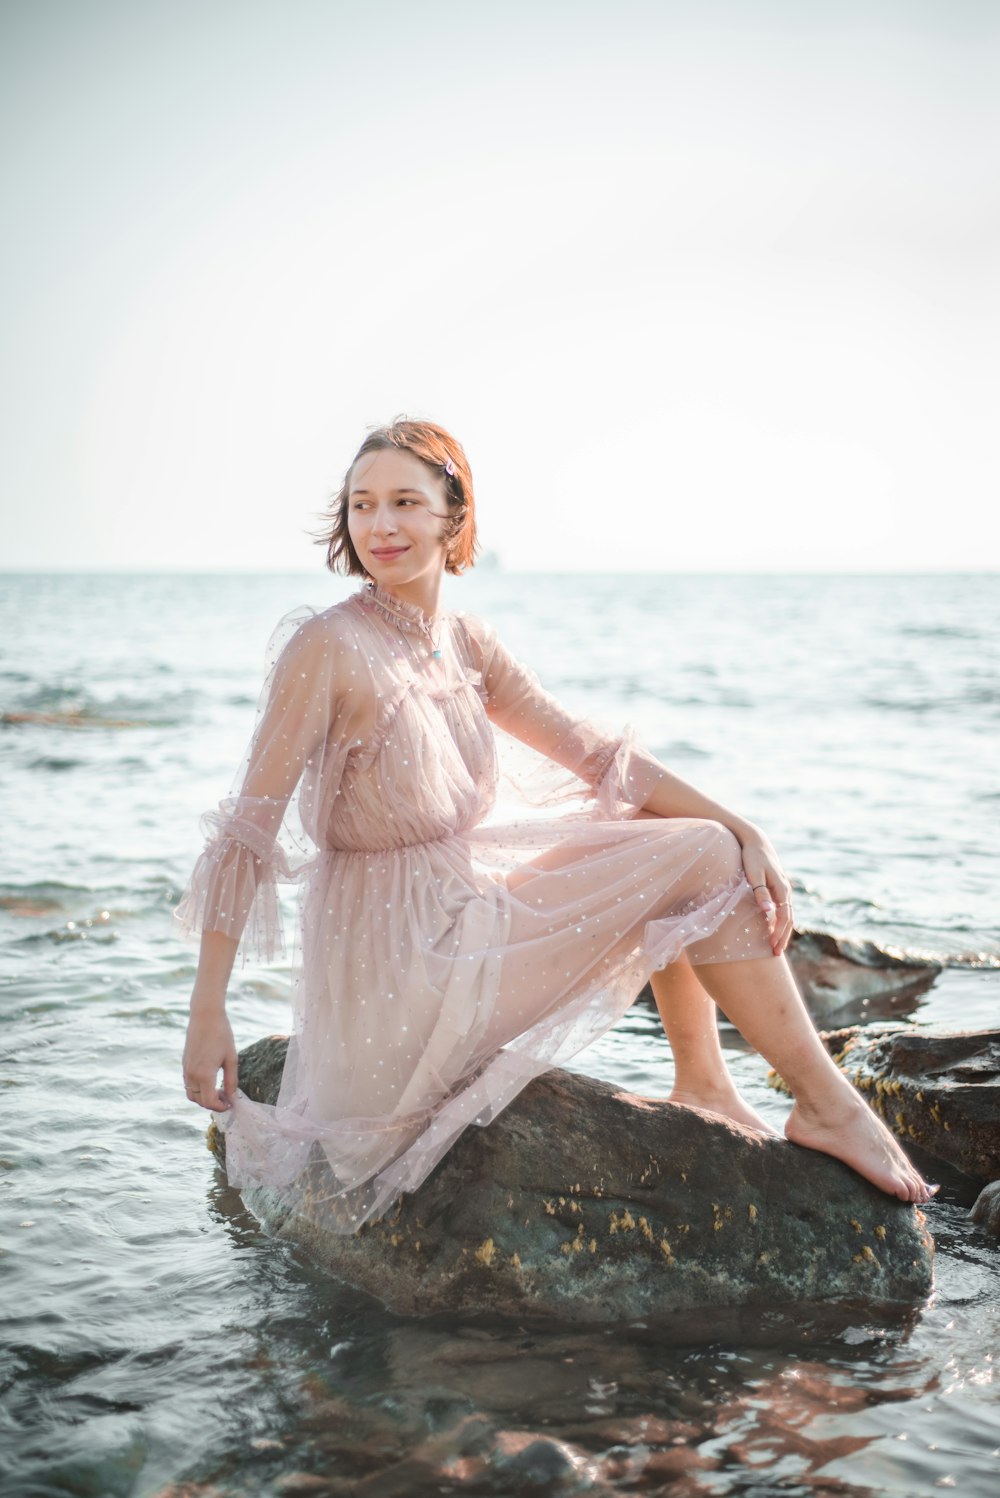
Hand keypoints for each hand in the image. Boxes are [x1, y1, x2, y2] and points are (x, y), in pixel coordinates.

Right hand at [182, 1004, 236, 1110]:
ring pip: (191, 1094)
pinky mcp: (184, 1063)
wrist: (205, 1015)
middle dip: (213, 1104)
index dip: (221, 1107)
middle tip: (227, 1099)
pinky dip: (198, 1088)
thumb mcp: (231, 1058)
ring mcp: (185, 1069)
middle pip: (199, 1101)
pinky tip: (211, 1081)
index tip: (231, 1104)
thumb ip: (231, 1080)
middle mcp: (191, 1074)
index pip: (209, 1102)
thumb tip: (232, 1096)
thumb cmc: (221, 1034)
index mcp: (204, 1074)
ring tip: (219, 1091)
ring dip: (203, 1098)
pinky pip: (188, 1084)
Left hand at [737, 826, 793, 955]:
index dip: (779, 932)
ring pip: (787, 915)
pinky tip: (772, 928)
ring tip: (776, 945)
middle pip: (789, 919)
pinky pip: (782, 909)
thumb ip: (760, 892)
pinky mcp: (778, 888)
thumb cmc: (752, 857)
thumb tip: (768, 912)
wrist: (756, 841)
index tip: (772, 945)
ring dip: (783, 931)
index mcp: (782, 888)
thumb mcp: (754, 874)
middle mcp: (786, 890)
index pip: (784, 916)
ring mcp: (783, 890)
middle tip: (775, 953)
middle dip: (783, 936)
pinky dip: (780, 921)